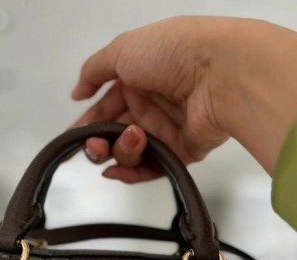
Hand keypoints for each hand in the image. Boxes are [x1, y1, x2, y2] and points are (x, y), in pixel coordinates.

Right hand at [71, 17, 296, 179]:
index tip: (74, 135)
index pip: (106, 104)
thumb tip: (77, 91)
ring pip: (131, 152)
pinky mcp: (182, 151)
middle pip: (115, 132)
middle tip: (95, 145)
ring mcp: (167, 128)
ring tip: (133, 137)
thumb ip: (94, 70)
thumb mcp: (123, 49)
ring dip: (121, 150)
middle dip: (100, 141)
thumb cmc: (177, 52)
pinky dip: (132, 172)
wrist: (222, 73)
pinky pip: (152, 168)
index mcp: (139, 76)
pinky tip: (117, 171)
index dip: (89, 121)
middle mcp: (153, 102)